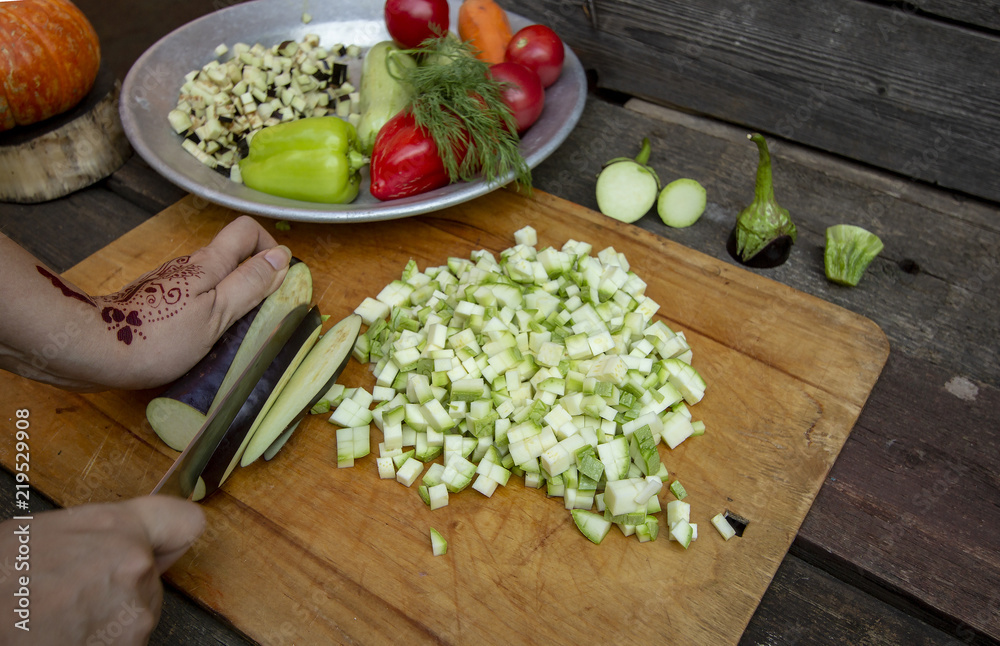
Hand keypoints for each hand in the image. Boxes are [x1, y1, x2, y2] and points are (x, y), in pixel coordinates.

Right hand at [0, 496, 204, 645]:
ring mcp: (135, 616)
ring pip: (137, 613)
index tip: (163, 544)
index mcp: (120, 530)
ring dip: (108, 615)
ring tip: (60, 615)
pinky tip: (64, 634)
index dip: (170, 535)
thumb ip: (102, 531)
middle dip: (122, 583)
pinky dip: (99, 642)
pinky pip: (123, 642)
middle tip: (75, 589)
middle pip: (152, 576)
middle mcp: (137, 570)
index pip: (184, 522)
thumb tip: (119, 540)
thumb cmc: (0, 580)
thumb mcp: (47, 531)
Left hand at [1, 215, 291, 389]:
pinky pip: (192, 298)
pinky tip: (201, 341)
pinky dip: (207, 312)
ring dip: (230, 298)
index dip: (269, 247)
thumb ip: (249, 285)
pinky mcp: (154, 302)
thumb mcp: (217, 314)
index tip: (278, 280)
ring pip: (211, 279)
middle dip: (253, 278)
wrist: (92, 350)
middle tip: (261, 315)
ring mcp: (169, 283)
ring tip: (233, 334)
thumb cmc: (160, 336)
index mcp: (208, 264)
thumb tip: (281, 257)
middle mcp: (189, 266)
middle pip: (230, 256)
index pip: (246, 230)